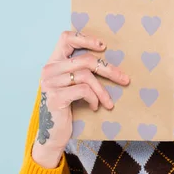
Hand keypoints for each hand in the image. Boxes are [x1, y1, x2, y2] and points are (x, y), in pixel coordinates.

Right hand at [31, 31, 129, 167]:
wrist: (53, 134)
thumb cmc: (68, 107)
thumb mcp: (72, 85)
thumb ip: (81, 71)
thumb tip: (110, 62)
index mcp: (53, 62)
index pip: (66, 38)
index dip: (85, 38)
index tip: (103, 46)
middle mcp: (49, 69)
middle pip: (85, 59)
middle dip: (108, 69)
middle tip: (124, 79)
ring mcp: (50, 83)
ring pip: (86, 76)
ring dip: (102, 90)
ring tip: (108, 102)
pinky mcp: (55, 97)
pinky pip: (83, 90)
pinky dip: (94, 98)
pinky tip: (95, 107)